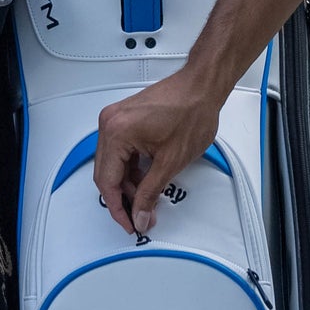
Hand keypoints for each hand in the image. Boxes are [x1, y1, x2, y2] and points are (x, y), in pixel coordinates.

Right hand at [92, 70, 223, 237]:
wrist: (202, 86)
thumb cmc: (191, 111)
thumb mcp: (170, 162)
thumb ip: (151, 193)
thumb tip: (140, 214)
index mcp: (116, 132)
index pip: (107, 182)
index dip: (118, 209)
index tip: (129, 223)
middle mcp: (111, 122)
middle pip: (107, 173)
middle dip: (124, 198)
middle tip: (140, 216)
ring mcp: (117, 118)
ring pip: (114, 163)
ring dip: (129, 183)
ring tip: (148, 200)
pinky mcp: (126, 117)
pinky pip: (121, 150)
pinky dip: (132, 167)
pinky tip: (146, 180)